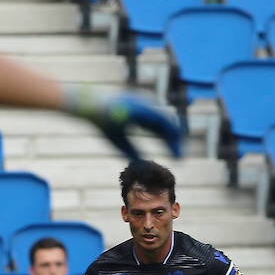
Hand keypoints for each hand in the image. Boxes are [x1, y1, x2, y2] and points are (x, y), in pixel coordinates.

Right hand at [61, 86, 181, 161]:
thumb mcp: (121, 144)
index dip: (169, 144)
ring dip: (174, 140)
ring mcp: (148, 106)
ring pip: (168, 123)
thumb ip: (133, 154)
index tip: (177, 157)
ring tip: (179, 155)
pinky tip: (173, 145)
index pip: (161, 131)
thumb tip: (144, 169)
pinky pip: (161, 120)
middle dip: (175, 143)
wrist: (93, 107)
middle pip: (167, 127)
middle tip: (182, 159)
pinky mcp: (146, 106)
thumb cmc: (103, 124)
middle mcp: (148, 109)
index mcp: (142, 116)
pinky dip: (168, 134)